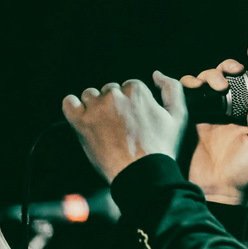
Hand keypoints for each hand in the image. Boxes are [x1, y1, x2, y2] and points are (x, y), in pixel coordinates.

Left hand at [62, 71, 186, 183]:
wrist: (142, 174)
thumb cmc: (161, 148)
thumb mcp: (178, 116)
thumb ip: (172, 88)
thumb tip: (156, 74)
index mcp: (136, 92)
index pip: (129, 86)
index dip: (132, 102)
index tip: (134, 118)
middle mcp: (114, 96)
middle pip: (110, 90)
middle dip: (115, 104)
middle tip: (121, 125)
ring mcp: (95, 109)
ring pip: (90, 95)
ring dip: (96, 105)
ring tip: (104, 125)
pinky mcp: (80, 123)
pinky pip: (69, 103)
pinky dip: (74, 107)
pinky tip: (83, 117)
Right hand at [180, 59, 247, 204]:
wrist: (216, 195)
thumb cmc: (244, 174)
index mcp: (244, 115)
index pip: (246, 86)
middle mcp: (224, 111)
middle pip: (223, 78)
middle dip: (227, 69)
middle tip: (233, 72)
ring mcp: (204, 114)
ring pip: (203, 82)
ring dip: (209, 75)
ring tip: (216, 85)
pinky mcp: (186, 120)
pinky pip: (183, 96)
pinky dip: (185, 84)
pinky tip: (192, 85)